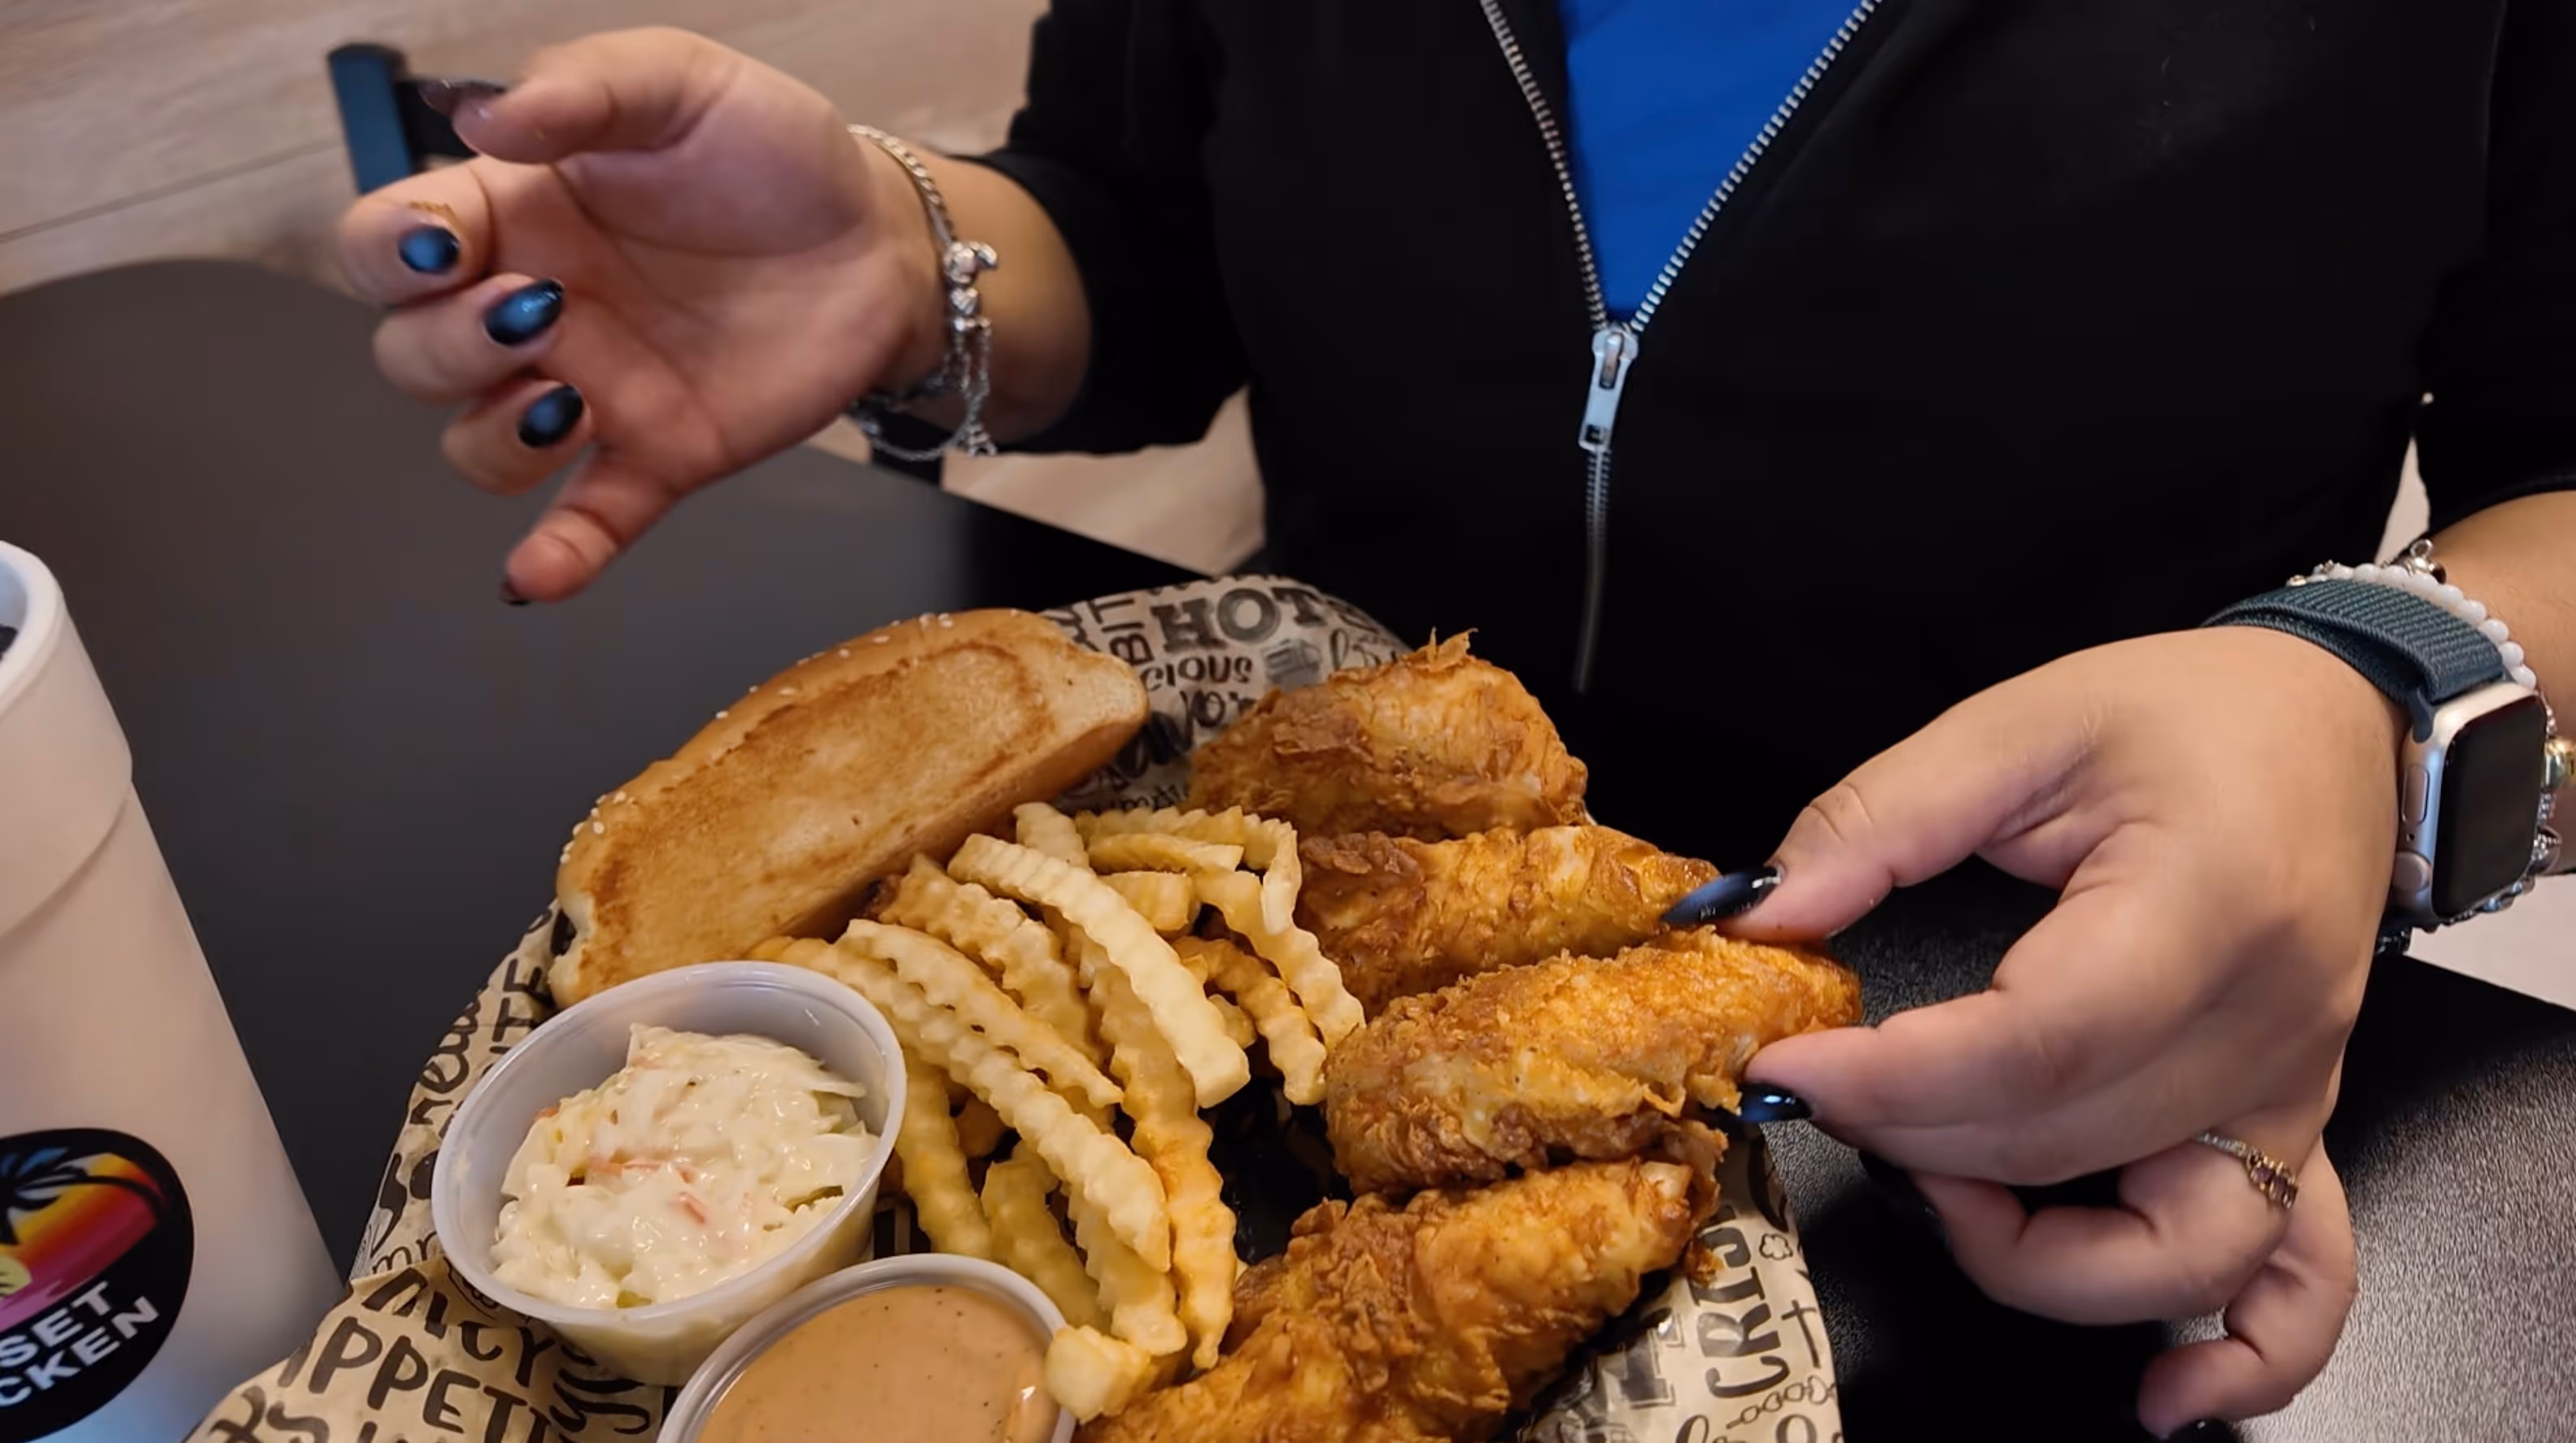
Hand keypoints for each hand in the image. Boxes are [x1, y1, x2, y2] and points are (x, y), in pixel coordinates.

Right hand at [336, 29, 944, 599]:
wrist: (880, 239)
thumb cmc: (771, 151)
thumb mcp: (679, 81)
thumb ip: (584, 85)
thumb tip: (482, 113)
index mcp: (513, 213)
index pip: (389, 244)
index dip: (388, 252)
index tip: (444, 245)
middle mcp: (534, 311)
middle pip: (414, 357)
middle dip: (447, 347)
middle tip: (537, 310)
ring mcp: (593, 392)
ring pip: (479, 446)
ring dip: (496, 439)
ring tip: (571, 402)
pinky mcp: (662, 456)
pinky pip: (587, 522)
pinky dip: (556, 558)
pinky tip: (536, 578)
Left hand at [1729, 626, 2384, 1434]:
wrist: (2338, 725)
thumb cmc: (2190, 714)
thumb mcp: (2017, 724)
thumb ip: (1878, 820)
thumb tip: (1760, 916)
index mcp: (2204, 909)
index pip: (2034, 1045)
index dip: (1889, 1079)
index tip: (1783, 1067)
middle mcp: (2266, 1028)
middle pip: (2068, 1146)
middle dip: (1908, 1135)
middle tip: (1816, 1081)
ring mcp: (2291, 1096)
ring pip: (2163, 1249)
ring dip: (2023, 1250)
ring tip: (1929, 1178)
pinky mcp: (2291, 1132)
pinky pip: (2293, 1283)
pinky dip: (2237, 1359)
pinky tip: (2160, 1395)